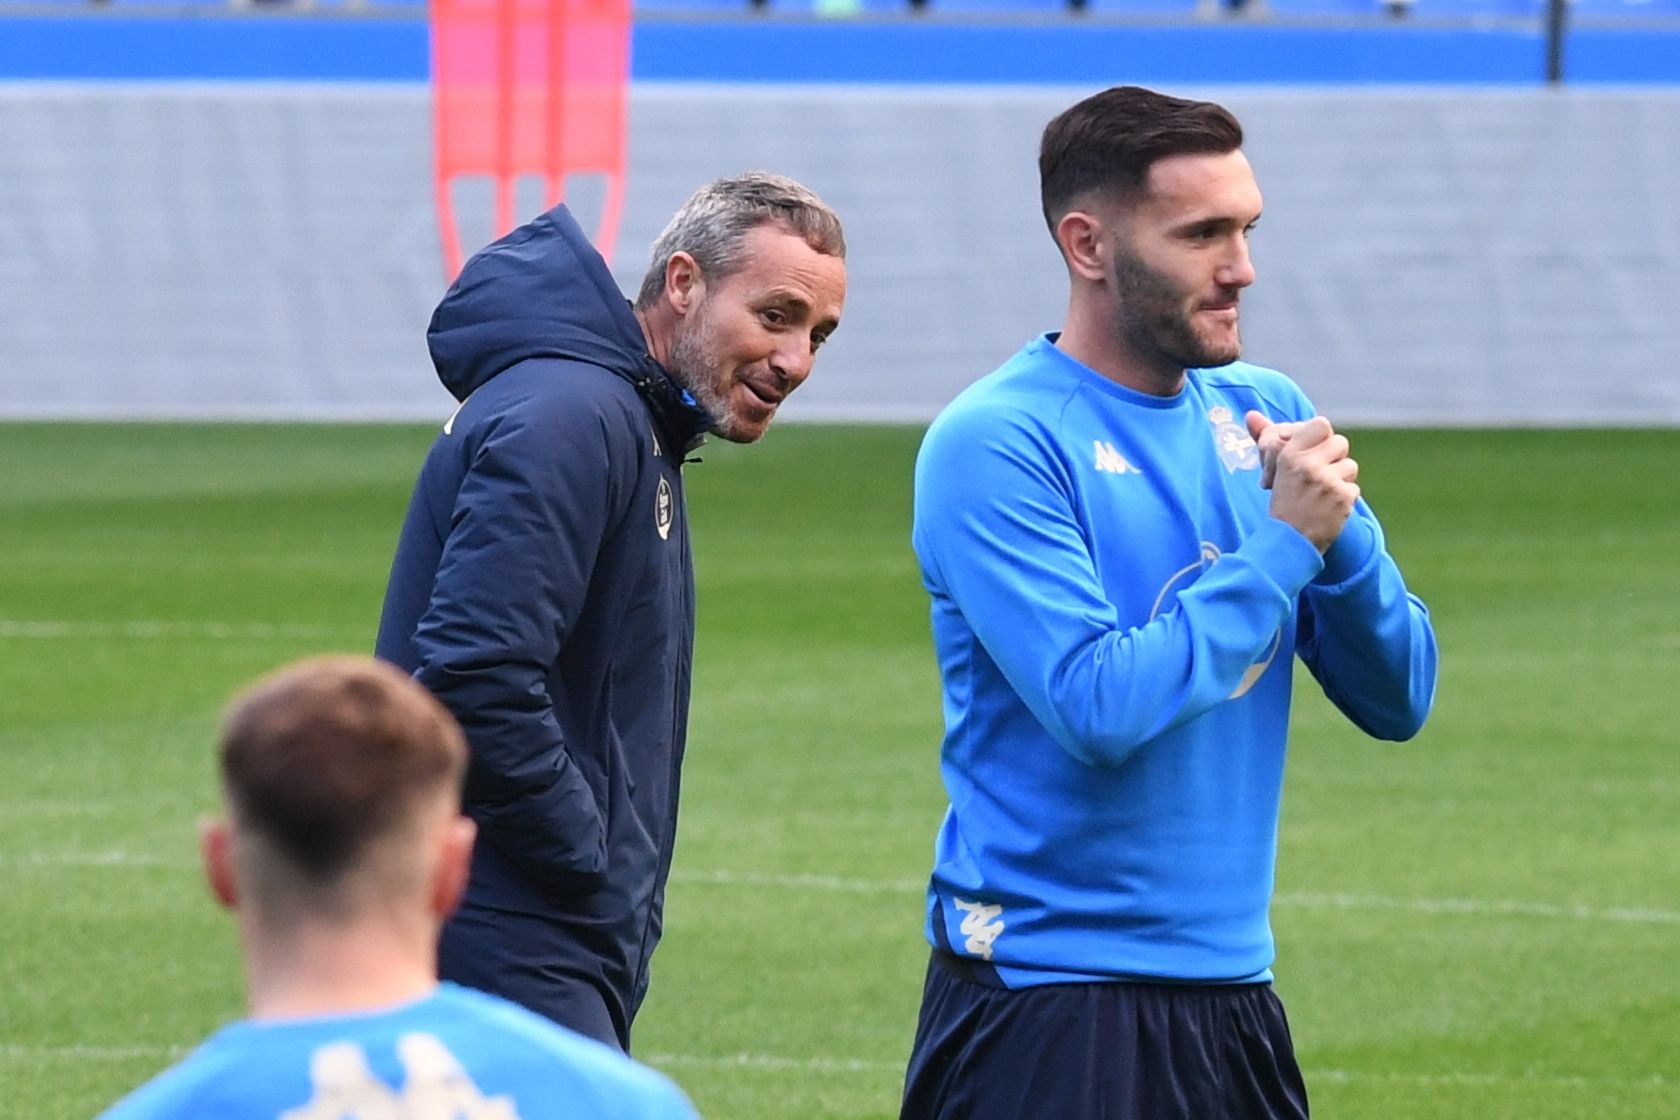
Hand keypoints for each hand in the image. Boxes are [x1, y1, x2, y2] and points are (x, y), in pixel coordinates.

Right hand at [1251, 413, 1359, 552]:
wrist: (1288, 541)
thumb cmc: (1282, 502)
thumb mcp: (1272, 469)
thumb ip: (1264, 438)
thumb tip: (1251, 414)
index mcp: (1290, 455)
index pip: (1322, 424)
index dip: (1323, 437)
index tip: (1315, 451)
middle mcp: (1308, 465)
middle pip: (1340, 442)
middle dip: (1334, 458)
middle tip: (1320, 475)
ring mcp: (1327, 482)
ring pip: (1350, 465)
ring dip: (1340, 479)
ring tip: (1323, 494)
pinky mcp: (1343, 497)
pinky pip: (1354, 488)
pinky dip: (1344, 498)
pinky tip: (1329, 507)